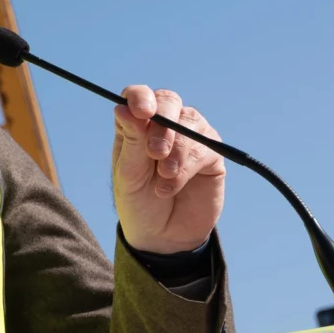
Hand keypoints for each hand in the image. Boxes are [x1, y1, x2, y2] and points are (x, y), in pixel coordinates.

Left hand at [112, 85, 224, 255]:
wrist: (163, 235)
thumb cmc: (138, 203)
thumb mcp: (128, 175)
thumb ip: (131, 142)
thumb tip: (122, 107)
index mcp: (135, 126)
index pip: (138, 96)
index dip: (140, 97)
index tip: (141, 111)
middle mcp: (163, 126)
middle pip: (169, 101)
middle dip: (164, 125)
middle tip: (155, 153)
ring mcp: (190, 138)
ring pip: (190, 122)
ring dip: (177, 150)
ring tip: (164, 178)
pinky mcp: (211, 155)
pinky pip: (206, 147)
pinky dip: (188, 166)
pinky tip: (172, 186)